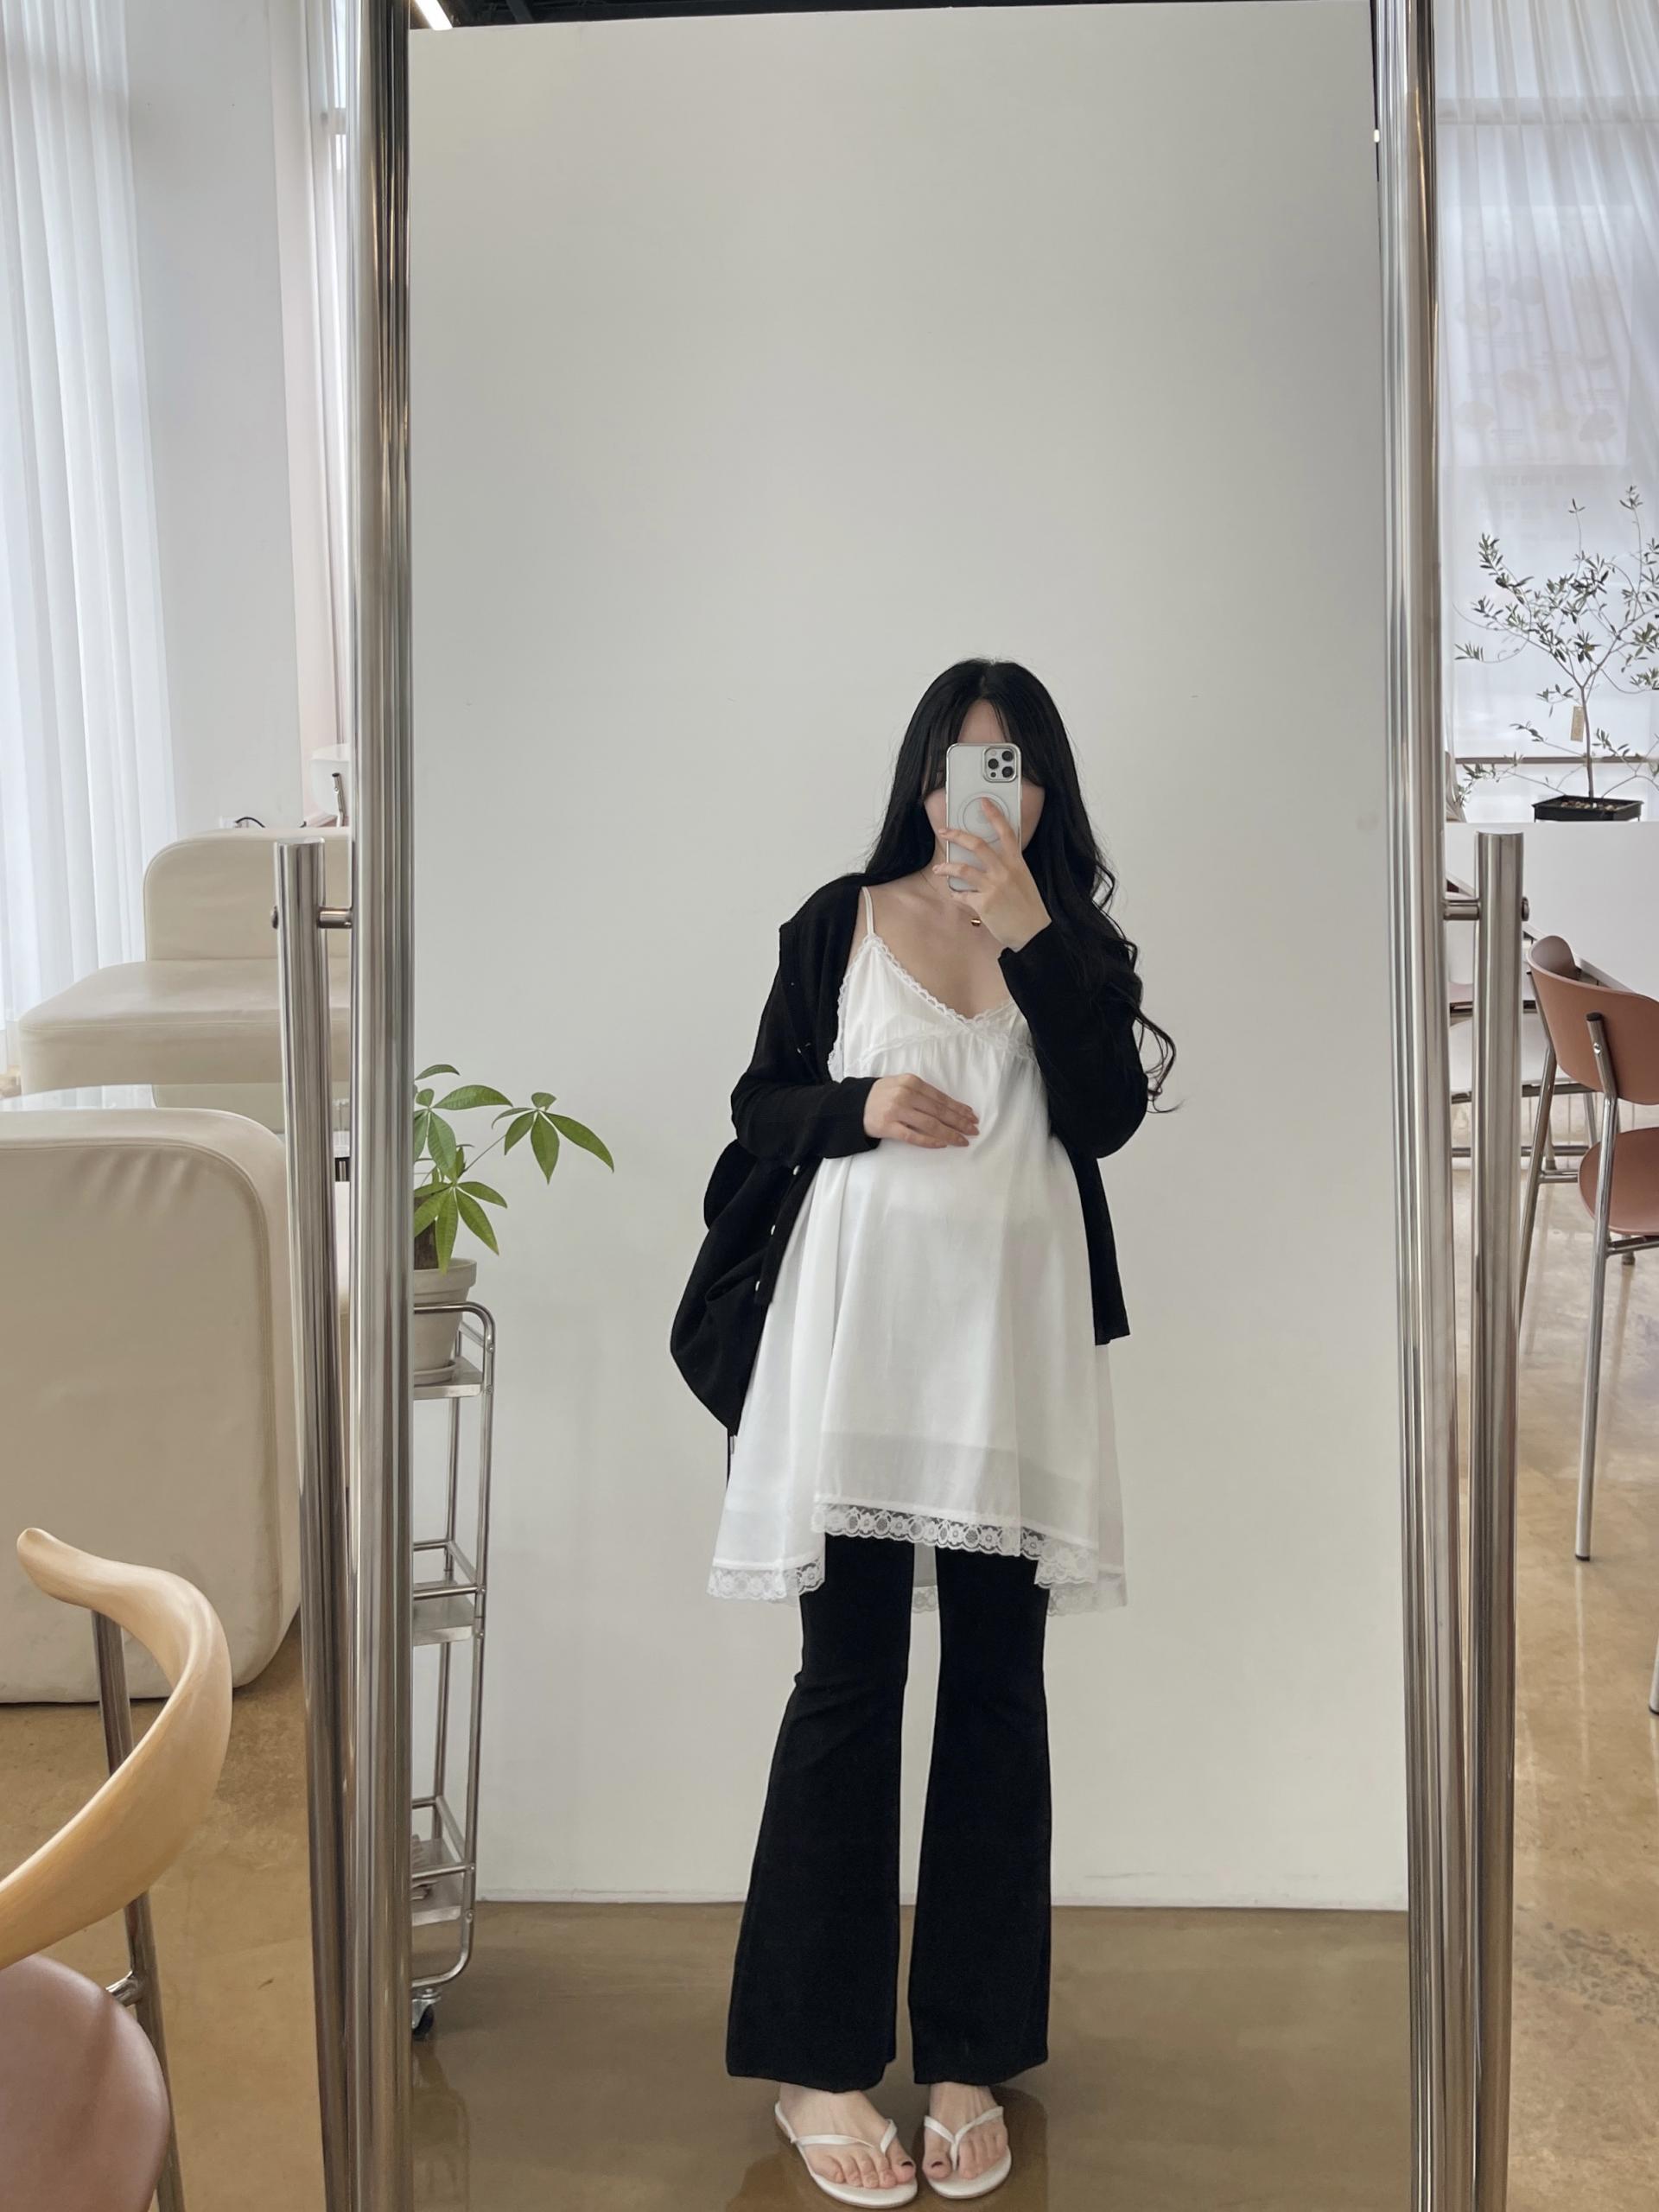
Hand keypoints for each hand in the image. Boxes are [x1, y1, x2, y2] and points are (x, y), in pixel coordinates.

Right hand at [863, 1073, 978, 1148]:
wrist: (854, 1105)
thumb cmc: (883, 1095)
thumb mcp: (902, 1085)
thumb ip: (923, 1094)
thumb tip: (951, 1108)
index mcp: (912, 1082)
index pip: (941, 1098)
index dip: (958, 1108)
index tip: (972, 1117)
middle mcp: (906, 1095)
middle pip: (939, 1111)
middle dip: (959, 1122)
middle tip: (973, 1130)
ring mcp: (897, 1111)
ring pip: (930, 1124)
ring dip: (949, 1133)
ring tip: (962, 1140)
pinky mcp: (888, 1126)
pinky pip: (913, 1136)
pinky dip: (929, 1141)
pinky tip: (942, 1144)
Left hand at [933, 800, 1050, 950]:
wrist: (1034, 934)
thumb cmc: (1029, 908)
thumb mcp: (1024, 881)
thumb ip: (1008, 868)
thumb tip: (990, 861)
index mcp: (1017, 863)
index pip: (1006, 832)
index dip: (994, 815)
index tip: (984, 802)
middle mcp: (1005, 871)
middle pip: (978, 845)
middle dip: (958, 835)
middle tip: (945, 831)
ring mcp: (994, 887)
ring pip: (963, 869)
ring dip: (946, 867)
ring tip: (938, 869)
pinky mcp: (984, 904)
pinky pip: (963, 895)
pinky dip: (956, 894)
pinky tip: (955, 894)